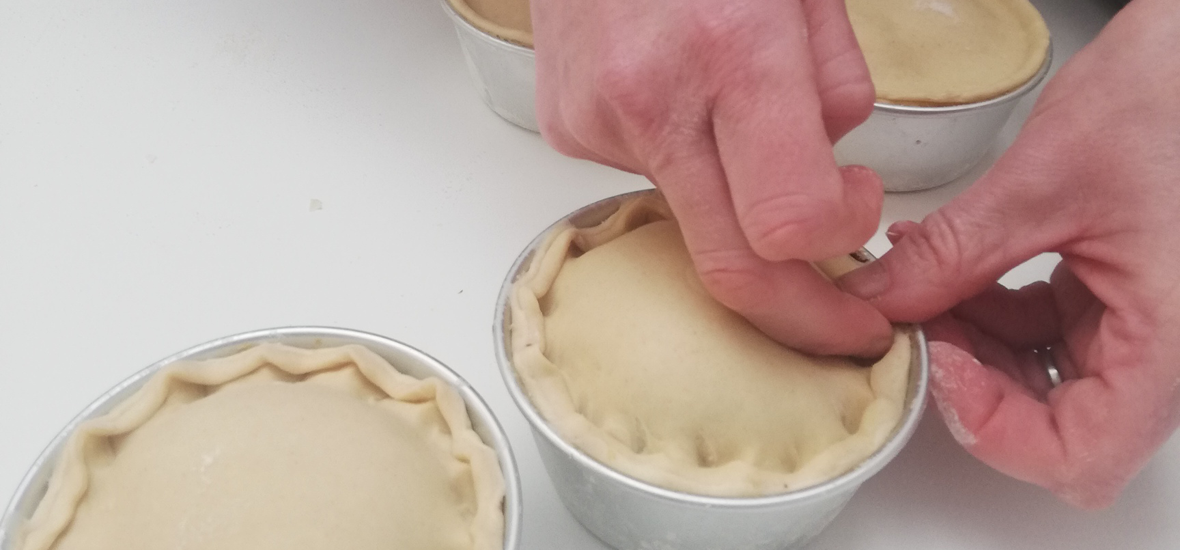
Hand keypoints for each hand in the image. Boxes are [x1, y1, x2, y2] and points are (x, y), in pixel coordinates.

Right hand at [531, 0, 892, 356]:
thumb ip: (832, 78)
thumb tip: (830, 156)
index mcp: (731, 51)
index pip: (789, 223)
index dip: (840, 242)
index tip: (859, 212)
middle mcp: (652, 100)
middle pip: (729, 270)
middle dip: (798, 315)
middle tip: (840, 321)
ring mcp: (598, 122)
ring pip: (691, 214)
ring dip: (734, 193)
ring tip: (727, 95)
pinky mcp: (568, 130)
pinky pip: (647, 174)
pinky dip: (684, 154)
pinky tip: (677, 87)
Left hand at [839, 0, 1179, 507]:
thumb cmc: (1169, 94)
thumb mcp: (1044, 181)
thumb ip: (956, 253)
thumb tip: (878, 300)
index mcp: (1169, 337)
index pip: (1079, 453)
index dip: (995, 429)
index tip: (938, 364)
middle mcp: (1163, 345)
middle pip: (1057, 424)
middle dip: (972, 380)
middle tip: (915, 321)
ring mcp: (1141, 323)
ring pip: (1043, 379)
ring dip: (972, 342)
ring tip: (921, 281)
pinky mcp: (1119, 293)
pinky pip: (1045, 330)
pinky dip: (989, 309)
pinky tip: (947, 264)